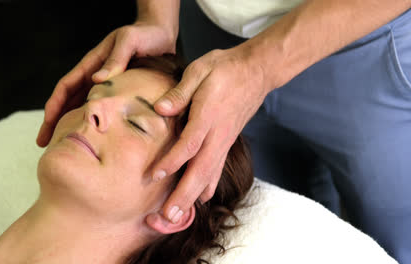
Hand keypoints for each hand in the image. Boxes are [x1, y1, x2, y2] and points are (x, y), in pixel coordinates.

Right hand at [36, 21, 176, 146]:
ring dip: (71, 125)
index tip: (47, 123)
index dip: (55, 105)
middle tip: (43, 143)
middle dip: (54, 122)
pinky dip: (95, 124)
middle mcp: (95, 77)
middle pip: (68, 101)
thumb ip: (116, 58)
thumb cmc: (145, 35)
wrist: (162, 36)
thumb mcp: (129, 41)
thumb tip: (97, 80)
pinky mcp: (120, 94)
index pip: (66, 86)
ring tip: (63, 147)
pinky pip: (103, 110)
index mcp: (92, 64)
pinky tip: (95, 140)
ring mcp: (106, 87)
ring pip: (82, 108)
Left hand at [149, 46, 270, 223]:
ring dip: (193, 197)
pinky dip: (208, 187)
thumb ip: (180, 92)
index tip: (155, 176)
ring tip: (178, 217)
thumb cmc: (224, 68)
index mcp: (208, 115)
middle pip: (201, 170)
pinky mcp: (227, 142)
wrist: (255, 71)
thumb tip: (160, 107)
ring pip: (209, 175)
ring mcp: (224, 141)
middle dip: (184, 194)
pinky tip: (201, 199)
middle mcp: (218, 134)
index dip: (172, 161)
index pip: (189, 143)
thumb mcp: (199, 70)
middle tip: (168, 216)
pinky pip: (217, 169)